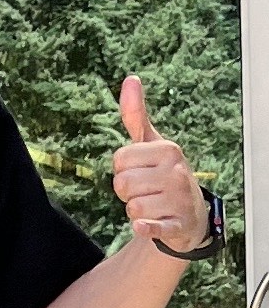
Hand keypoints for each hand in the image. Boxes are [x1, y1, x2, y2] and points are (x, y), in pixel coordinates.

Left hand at [114, 75, 207, 253]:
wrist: (189, 215)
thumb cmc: (164, 174)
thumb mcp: (151, 143)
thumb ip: (135, 114)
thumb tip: (131, 79)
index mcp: (168, 149)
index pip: (118, 160)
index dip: (123, 169)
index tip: (141, 171)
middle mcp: (177, 172)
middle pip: (121, 183)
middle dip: (127, 191)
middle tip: (146, 191)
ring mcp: (179, 200)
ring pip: (131, 206)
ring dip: (135, 210)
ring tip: (153, 205)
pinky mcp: (178, 225)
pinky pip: (149, 226)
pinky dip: (145, 228)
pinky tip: (146, 226)